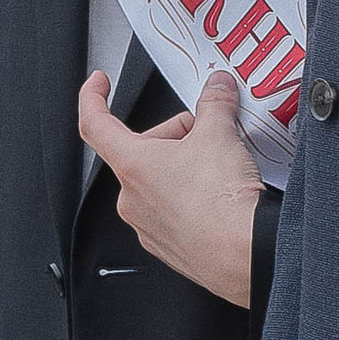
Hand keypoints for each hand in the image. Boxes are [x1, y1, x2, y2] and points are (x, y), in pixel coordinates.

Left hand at [77, 71, 262, 307]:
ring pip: (159, 183)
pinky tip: (217, 199)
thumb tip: (216, 89)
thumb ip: (214, 104)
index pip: (95, 123)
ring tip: (218, 171)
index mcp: (132, 165)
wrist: (245, 255)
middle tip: (207, 135)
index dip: (93, 97)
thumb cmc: (223, 205)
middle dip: (175, 138)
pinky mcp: (167, 247)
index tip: (98, 84)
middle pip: (143, 152)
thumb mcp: (220, 135)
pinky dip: (191, 200)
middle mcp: (132, 198)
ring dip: (184, 170)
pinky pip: (172, 212)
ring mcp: (147, 227)